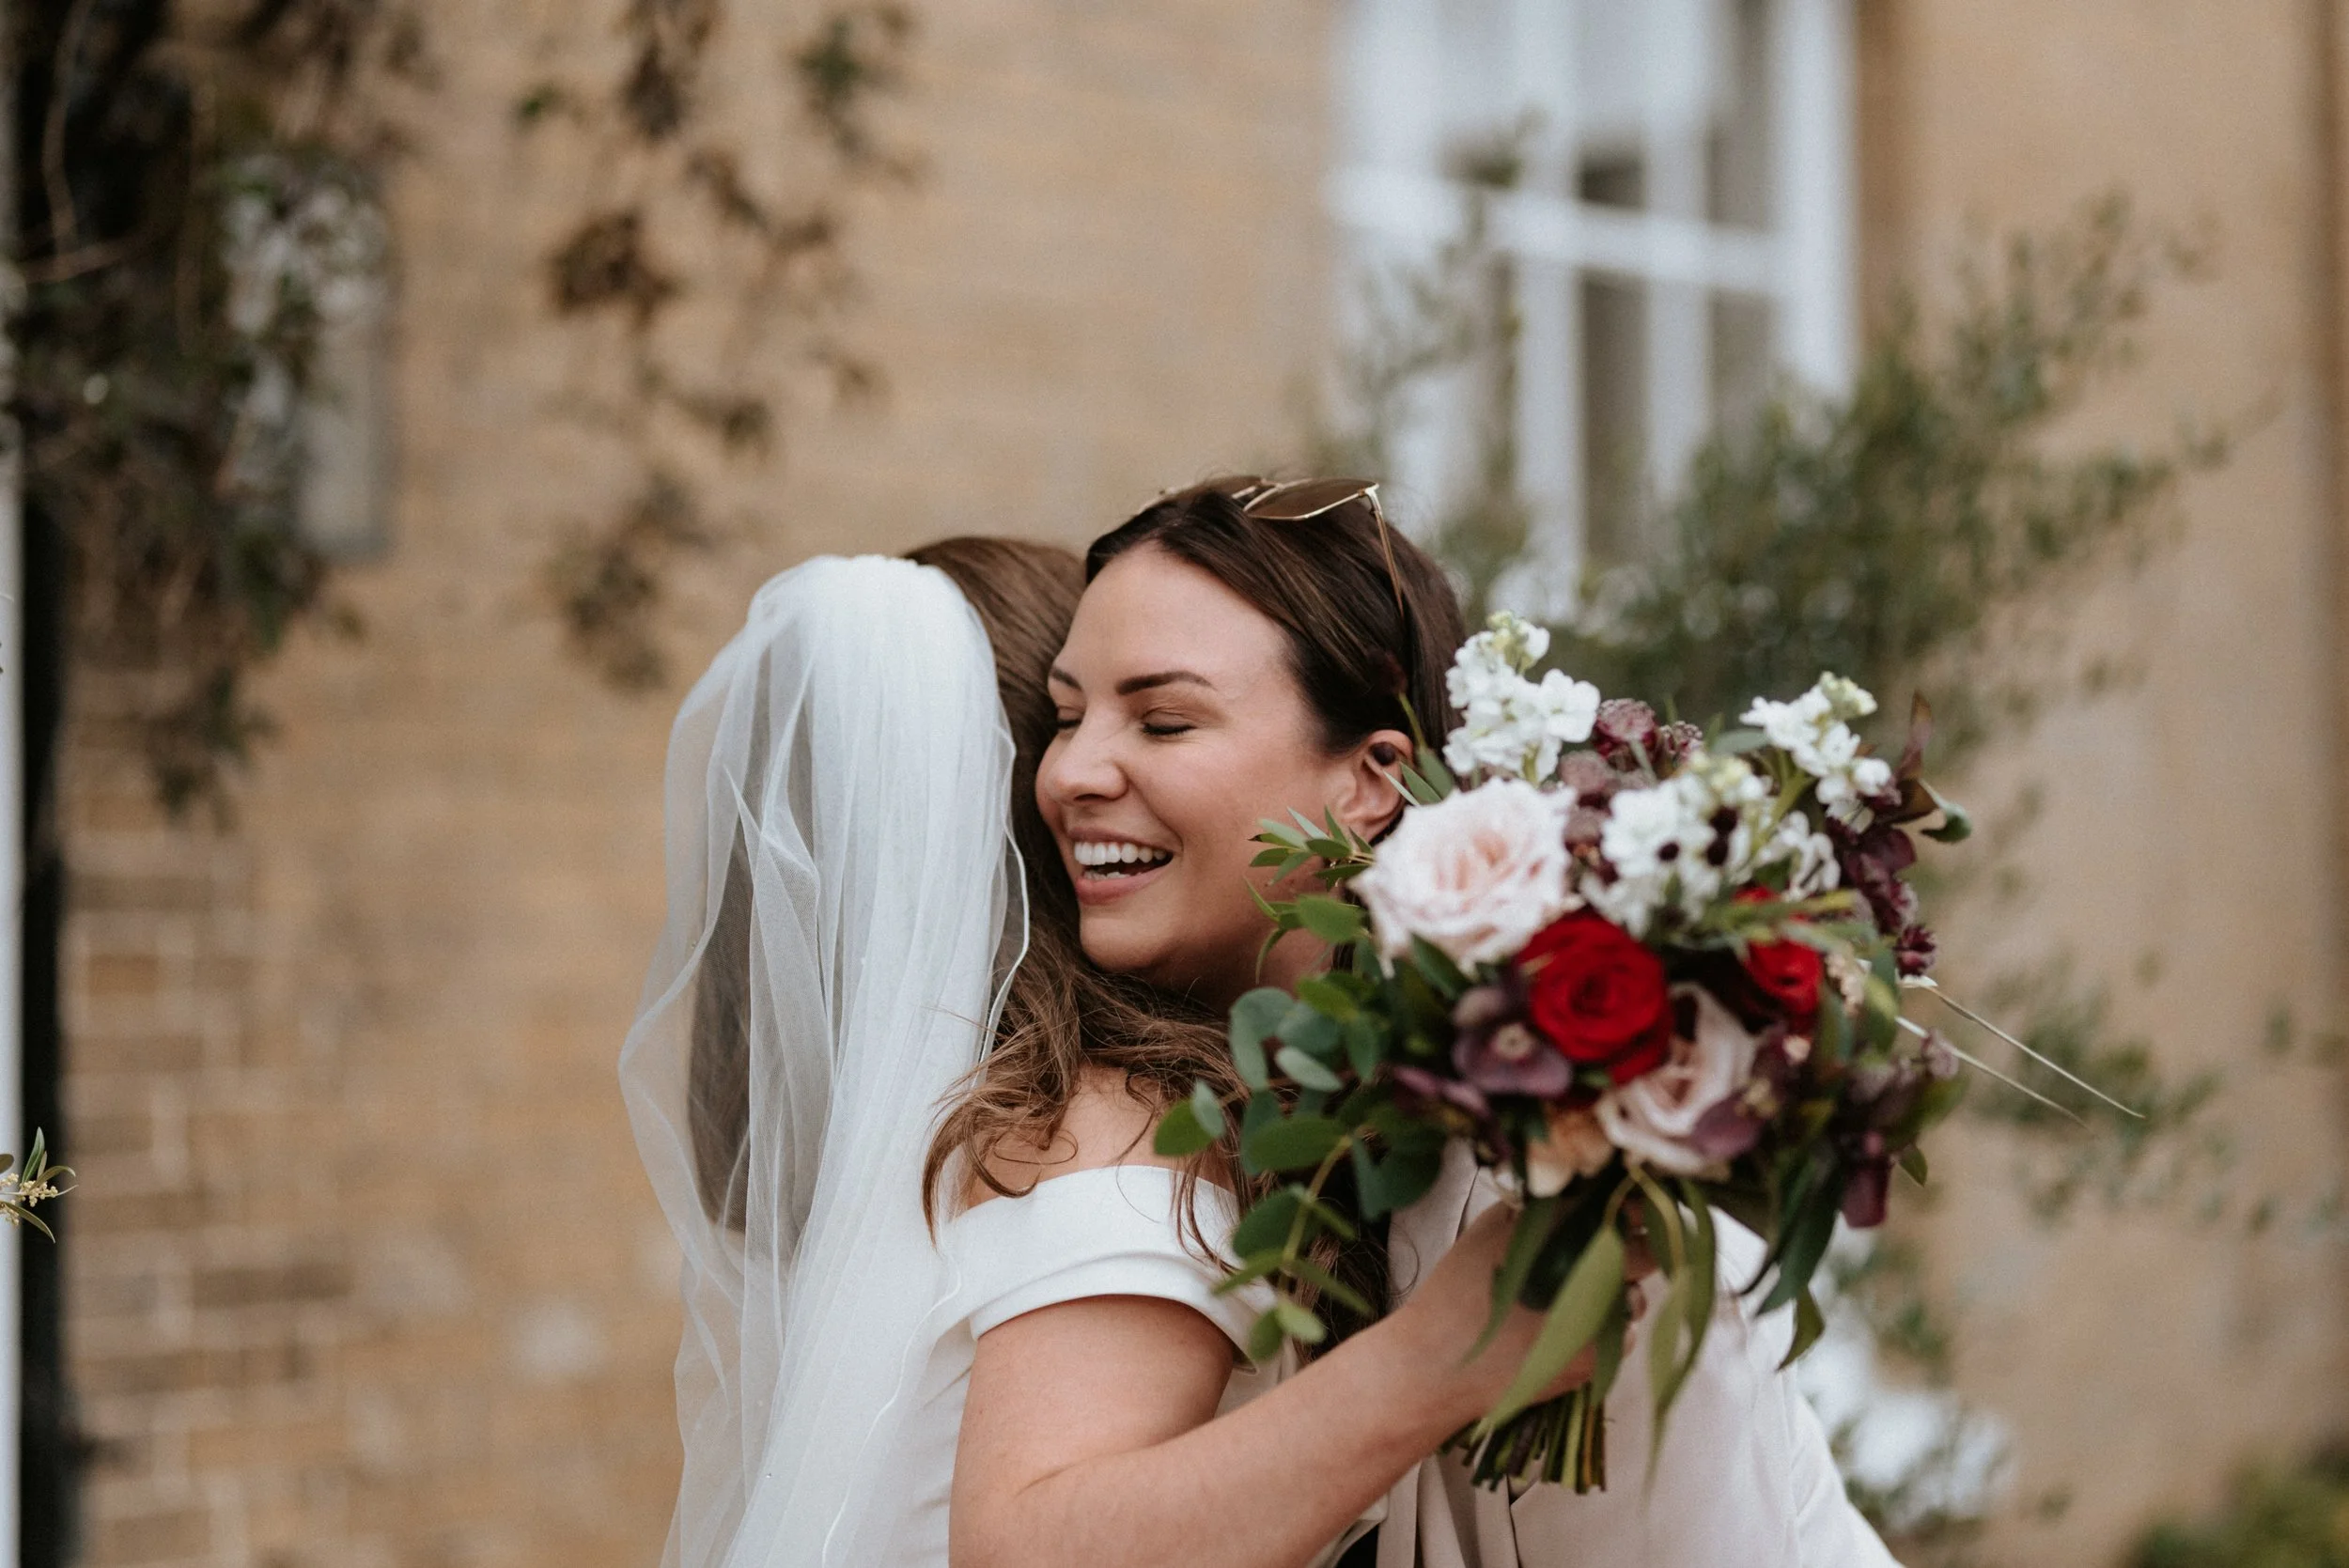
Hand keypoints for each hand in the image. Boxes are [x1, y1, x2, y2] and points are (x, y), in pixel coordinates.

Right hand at [1390, 1201, 1656, 1430]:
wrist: (1440, 1362)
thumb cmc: (1458, 1289)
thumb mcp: (1491, 1228)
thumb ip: (1541, 1209)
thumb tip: (1584, 1194)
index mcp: (1561, 1225)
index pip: (1628, 1205)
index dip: (1636, 1207)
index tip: (1630, 1211)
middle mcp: (1587, 1265)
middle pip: (1645, 1250)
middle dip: (1636, 1251)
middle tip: (1611, 1256)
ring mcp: (1598, 1312)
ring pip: (1636, 1297)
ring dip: (1618, 1295)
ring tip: (1574, 1302)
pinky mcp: (1599, 1356)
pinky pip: (1623, 1335)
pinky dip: (1605, 1332)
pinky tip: (1568, 1332)